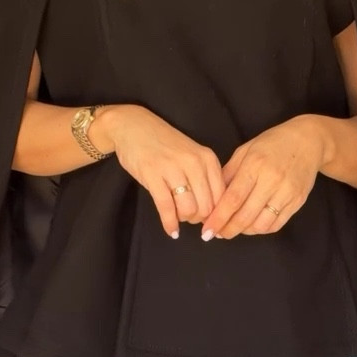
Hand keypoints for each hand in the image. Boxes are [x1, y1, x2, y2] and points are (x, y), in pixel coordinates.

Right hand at [92, 104, 224, 237]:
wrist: (134, 127)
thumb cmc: (165, 145)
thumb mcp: (192, 157)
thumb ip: (205, 179)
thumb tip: (213, 213)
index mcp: (208, 159)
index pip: (222, 196)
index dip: (216, 214)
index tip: (209, 222)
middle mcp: (194, 162)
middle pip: (206, 207)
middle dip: (199, 219)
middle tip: (189, 218)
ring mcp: (173, 168)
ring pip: (188, 209)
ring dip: (184, 219)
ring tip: (178, 217)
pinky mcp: (152, 175)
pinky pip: (166, 207)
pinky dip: (169, 223)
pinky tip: (171, 230)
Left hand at [203, 116, 324, 239]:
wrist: (308, 141)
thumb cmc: (273, 144)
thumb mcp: (246, 150)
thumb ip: (229, 173)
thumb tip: (213, 198)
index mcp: (255, 165)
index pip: (233, 199)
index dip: (218, 218)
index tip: (207, 230)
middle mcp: (272, 180)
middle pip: (245, 215)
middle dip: (228, 229)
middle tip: (217, 234)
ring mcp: (287, 192)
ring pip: (261, 224)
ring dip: (245, 231)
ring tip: (235, 228)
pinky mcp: (297, 201)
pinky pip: (276, 224)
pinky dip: (261, 229)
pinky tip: (252, 225)